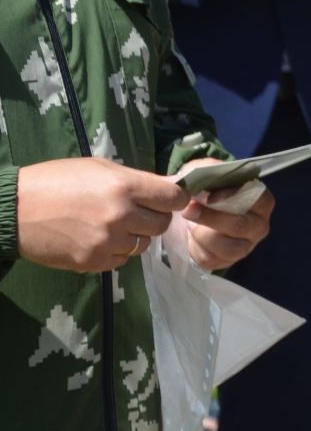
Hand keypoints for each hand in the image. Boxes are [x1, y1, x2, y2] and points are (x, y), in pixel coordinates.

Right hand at [15, 158, 189, 272]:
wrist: (15, 210)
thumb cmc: (58, 180)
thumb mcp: (100, 168)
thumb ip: (137, 180)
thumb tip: (170, 187)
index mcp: (125, 187)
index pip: (175, 198)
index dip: (175, 199)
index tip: (168, 199)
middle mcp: (121, 216)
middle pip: (162, 224)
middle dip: (154, 218)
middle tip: (137, 212)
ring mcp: (107, 242)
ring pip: (143, 245)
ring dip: (134, 236)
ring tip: (112, 225)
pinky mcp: (92, 262)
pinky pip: (121, 260)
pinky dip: (116, 252)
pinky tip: (98, 239)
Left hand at [171, 161, 274, 270]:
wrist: (195, 210)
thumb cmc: (208, 188)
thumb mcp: (208, 171)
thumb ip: (209, 170)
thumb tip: (199, 177)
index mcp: (262, 201)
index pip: (257, 198)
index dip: (232, 196)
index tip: (208, 196)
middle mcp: (259, 225)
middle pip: (240, 225)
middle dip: (211, 218)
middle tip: (188, 209)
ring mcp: (245, 246)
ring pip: (227, 248)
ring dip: (202, 235)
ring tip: (188, 224)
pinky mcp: (226, 261)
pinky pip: (211, 260)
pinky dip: (195, 248)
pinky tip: (190, 237)